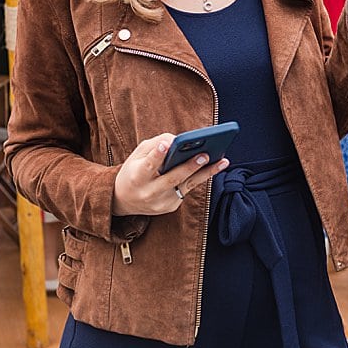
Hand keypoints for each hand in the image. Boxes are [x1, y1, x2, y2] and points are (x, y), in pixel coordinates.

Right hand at [112, 133, 228, 215]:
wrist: (124, 200)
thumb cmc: (134, 170)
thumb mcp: (137, 155)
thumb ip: (155, 145)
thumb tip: (177, 140)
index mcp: (137, 176)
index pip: (148, 165)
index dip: (157, 155)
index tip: (167, 145)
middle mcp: (148, 192)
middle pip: (171, 179)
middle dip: (189, 166)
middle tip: (205, 154)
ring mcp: (161, 202)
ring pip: (186, 186)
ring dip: (206, 173)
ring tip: (223, 161)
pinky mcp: (171, 207)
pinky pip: (187, 189)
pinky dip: (200, 177)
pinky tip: (214, 167)